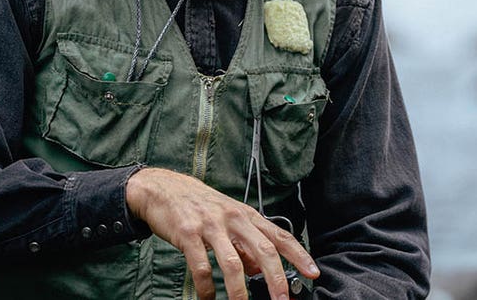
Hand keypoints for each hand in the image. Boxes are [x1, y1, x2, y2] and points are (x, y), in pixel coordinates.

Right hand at [126, 167, 318, 299]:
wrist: (163, 188)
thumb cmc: (199, 206)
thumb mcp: (228, 220)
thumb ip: (245, 246)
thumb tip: (260, 271)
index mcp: (247, 216)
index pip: (280, 237)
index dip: (299, 256)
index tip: (313, 273)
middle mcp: (233, 218)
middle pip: (263, 251)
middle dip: (276, 279)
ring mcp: (210, 225)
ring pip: (233, 264)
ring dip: (239, 292)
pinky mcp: (188, 234)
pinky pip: (201, 267)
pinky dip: (206, 288)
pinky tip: (208, 298)